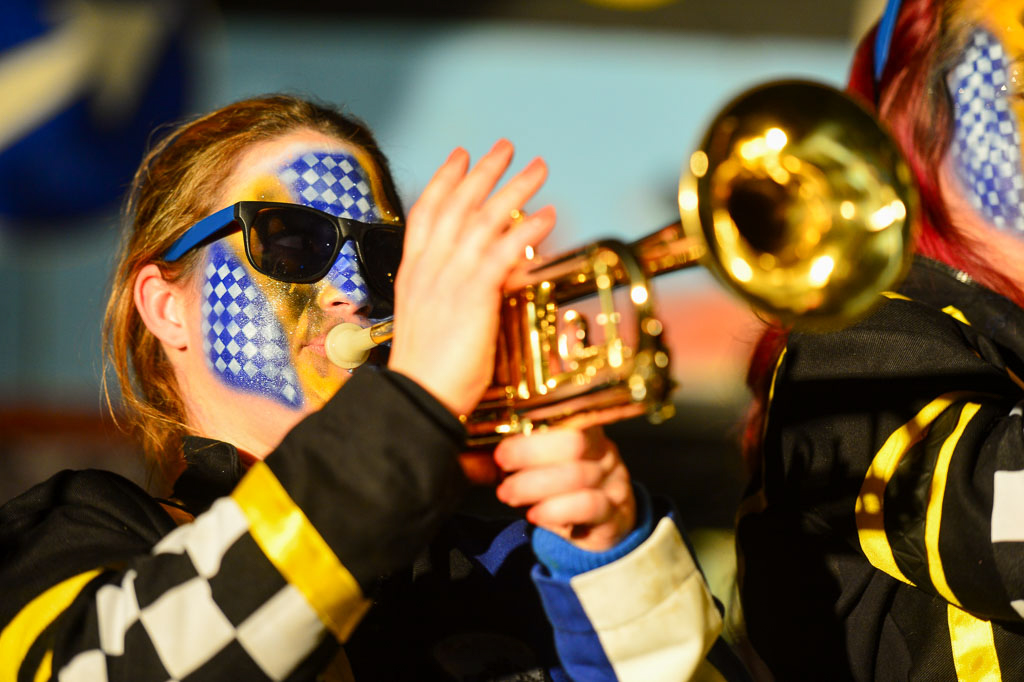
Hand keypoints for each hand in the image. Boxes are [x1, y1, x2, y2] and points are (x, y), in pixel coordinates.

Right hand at [387, 140, 554, 416]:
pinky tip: (546, 214)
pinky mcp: (472, 294)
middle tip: (506, 147)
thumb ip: (460, 296)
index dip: (444, 180)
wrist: (415, 400)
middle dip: (483, 171)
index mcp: (414, 274)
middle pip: (457, 204)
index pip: (426, 213)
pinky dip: (526, 228)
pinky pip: (503, 250)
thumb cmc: (427, 374)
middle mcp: (429, 268)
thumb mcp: (436, 324)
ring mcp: (449, 278)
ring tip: (538, 168)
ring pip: (483, 218)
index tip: (459, 156)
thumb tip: (496, 278)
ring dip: (514, 188)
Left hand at [494, 426, 635, 551]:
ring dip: (534, 485)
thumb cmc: (564, 486)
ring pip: (576, 476)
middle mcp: (604, 451)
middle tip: (501, 461)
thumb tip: (483, 438)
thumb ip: (527, 447)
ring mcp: (613, 483)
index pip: (569, 412)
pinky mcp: (614, 515)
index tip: (505, 427)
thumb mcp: (550, 460)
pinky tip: (534, 515)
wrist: (602, 524)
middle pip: (574, 441)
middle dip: (530, 451)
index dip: (537, 417)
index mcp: (587, 430)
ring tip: (508, 493)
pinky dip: (555, 510)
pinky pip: (587, 506)